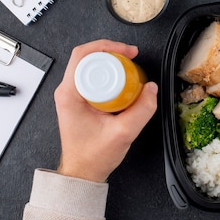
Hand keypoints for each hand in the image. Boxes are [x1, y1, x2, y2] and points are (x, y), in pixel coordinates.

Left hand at [54, 39, 157, 182]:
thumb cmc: (91, 156)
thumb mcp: (122, 133)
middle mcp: (68, 91)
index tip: (126, 52)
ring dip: (112, 63)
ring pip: (92, 67)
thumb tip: (152, 90)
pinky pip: (95, 79)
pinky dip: (111, 75)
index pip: (83, 55)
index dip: (107, 47)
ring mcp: (73, 95)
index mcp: (69, 94)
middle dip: (112, 52)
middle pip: (88, 57)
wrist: (82, 172)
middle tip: (131, 56)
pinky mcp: (81, 100)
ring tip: (130, 66)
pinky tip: (124, 80)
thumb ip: (142, 110)